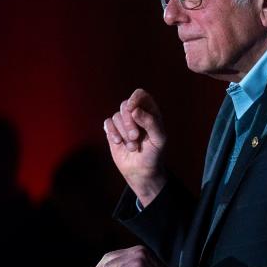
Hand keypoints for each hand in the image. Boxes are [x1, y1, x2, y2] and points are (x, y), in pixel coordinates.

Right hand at [103, 88, 166, 204]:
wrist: (142, 171)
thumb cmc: (154, 154)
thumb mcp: (159, 139)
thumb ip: (151, 122)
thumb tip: (135, 110)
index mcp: (150, 112)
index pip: (141, 95)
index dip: (135, 98)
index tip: (132, 109)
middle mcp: (136, 115)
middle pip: (126, 105)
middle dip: (128, 121)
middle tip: (135, 136)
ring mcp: (124, 123)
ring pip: (116, 116)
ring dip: (123, 132)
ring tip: (133, 146)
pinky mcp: (113, 131)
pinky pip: (107, 123)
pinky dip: (112, 133)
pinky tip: (118, 143)